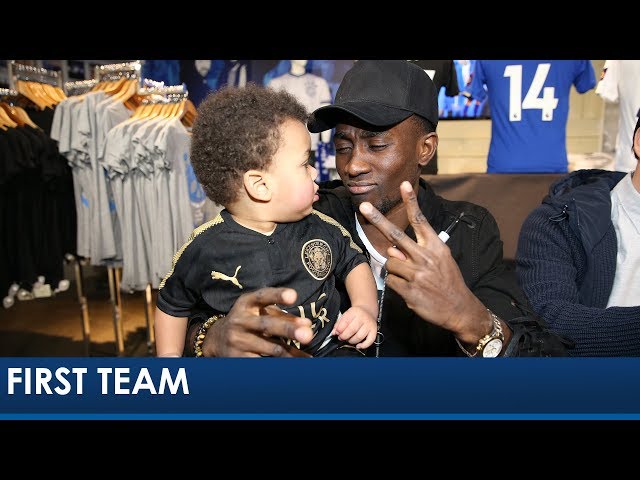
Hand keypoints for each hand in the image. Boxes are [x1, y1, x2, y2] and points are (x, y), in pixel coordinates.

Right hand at [202, 287, 313, 356]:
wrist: (216, 339)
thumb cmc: (248, 320)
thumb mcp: (260, 312)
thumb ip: (283, 316)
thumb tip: (307, 324)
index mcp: (247, 303)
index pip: (262, 296)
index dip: (277, 296)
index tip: (293, 296)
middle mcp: (240, 320)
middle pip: (267, 324)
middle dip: (288, 329)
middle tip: (308, 335)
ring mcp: (237, 340)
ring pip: (269, 348)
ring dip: (291, 354)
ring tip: (308, 359)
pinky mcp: (237, 358)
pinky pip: (262, 362)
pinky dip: (278, 366)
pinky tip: (292, 367)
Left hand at [331, 306, 377, 349]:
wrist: (367, 311)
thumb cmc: (355, 315)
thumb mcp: (345, 315)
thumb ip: (338, 324)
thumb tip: (333, 333)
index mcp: (355, 312)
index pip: (346, 322)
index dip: (339, 329)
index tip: (336, 333)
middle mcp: (363, 318)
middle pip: (352, 330)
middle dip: (344, 336)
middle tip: (341, 337)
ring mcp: (369, 325)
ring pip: (359, 337)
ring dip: (351, 341)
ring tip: (348, 339)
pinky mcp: (374, 331)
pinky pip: (370, 341)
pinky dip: (363, 345)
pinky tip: (358, 346)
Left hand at [358, 181, 489, 344]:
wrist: (459, 309)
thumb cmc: (447, 282)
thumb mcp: (440, 262)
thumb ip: (416, 252)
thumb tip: (392, 250)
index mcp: (435, 246)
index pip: (419, 220)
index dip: (411, 202)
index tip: (403, 185)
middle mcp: (425, 257)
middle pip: (395, 235)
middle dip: (377, 219)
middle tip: (363, 206)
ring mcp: (416, 274)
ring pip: (390, 262)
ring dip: (395, 270)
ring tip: (411, 279)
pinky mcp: (409, 291)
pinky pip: (390, 281)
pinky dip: (395, 284)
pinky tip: (410, 289)